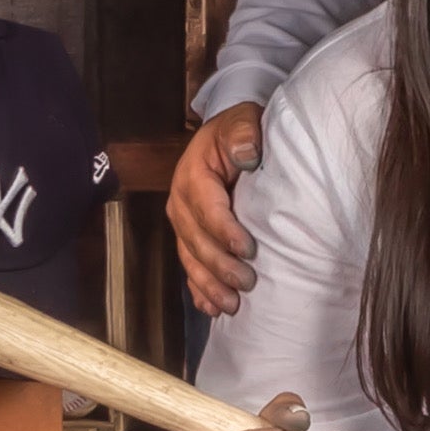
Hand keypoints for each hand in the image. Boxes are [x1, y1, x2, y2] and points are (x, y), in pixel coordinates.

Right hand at [170, 101, 265, 315]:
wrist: (224, 135)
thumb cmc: (237, 131)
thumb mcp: (242, 122)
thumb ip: (243, 135)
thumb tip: (248, 155)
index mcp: (192, 177)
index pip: (208, 209)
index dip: (226, 232)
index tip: (248, 249)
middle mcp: (181, 203)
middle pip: (197, 241)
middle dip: (220, 266)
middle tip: (246, 283)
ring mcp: (182, 222)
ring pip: (190, 259)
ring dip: (209, 285)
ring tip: (230, 306)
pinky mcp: (188, 236)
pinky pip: (189, 265)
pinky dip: (198, 289)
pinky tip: (211, 308)